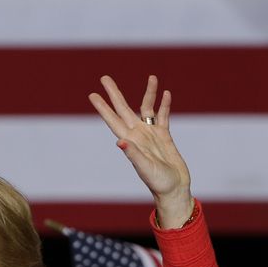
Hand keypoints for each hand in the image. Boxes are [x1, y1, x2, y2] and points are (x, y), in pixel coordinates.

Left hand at [88, 75, 192, 225]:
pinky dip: (164, 104)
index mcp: (130, 141)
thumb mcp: (145, 169)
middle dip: (114, 93)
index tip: (92, 94)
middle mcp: (138, 135)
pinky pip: (163, 116)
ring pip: (147, 108)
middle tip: (104, 77)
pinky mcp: (164, 136)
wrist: (174, 189)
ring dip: (149, 93)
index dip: (102, 108)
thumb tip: (120, 142)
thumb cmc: (158, 182)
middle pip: (124, 109)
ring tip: (152, 77)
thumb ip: (133, 155)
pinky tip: (166, 93)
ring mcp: (151, 134)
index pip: (113, 120)